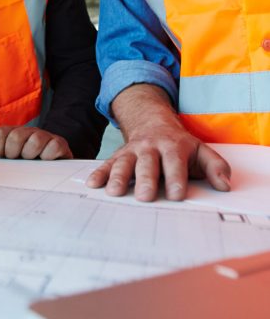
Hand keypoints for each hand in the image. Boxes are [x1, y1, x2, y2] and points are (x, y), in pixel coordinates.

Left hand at [0, 125, 72, 159]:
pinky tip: (45, 162)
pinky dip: (48, 157)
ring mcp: (44, 136)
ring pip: (35, 140)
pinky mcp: (59, 144)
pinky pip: (53, 147)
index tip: (2, 157)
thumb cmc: (27, 164)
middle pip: (16, 136)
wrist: (52, 168)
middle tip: (17, 160)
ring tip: (31, 162)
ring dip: (31, 155)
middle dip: (13, 153)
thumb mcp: (9, 158)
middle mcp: (28, 132)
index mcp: (13, 133)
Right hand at [87, 126, 230, 200]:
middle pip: (147, 163)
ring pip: (124, 162)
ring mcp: (133, 151)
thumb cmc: (179, 145)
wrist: (153, 123)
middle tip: (144, 196)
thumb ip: (215, 167)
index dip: (176, 178)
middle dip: (145, 179)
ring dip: (118, 176)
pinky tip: (93, 184)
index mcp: (173, 146)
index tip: (177, 194)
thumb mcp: (201, 151)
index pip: (175, 163)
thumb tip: (225, 185)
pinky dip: (99, 173)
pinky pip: (107, 163)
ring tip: (114, 192)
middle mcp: (150, 147)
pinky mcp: (119, 155)